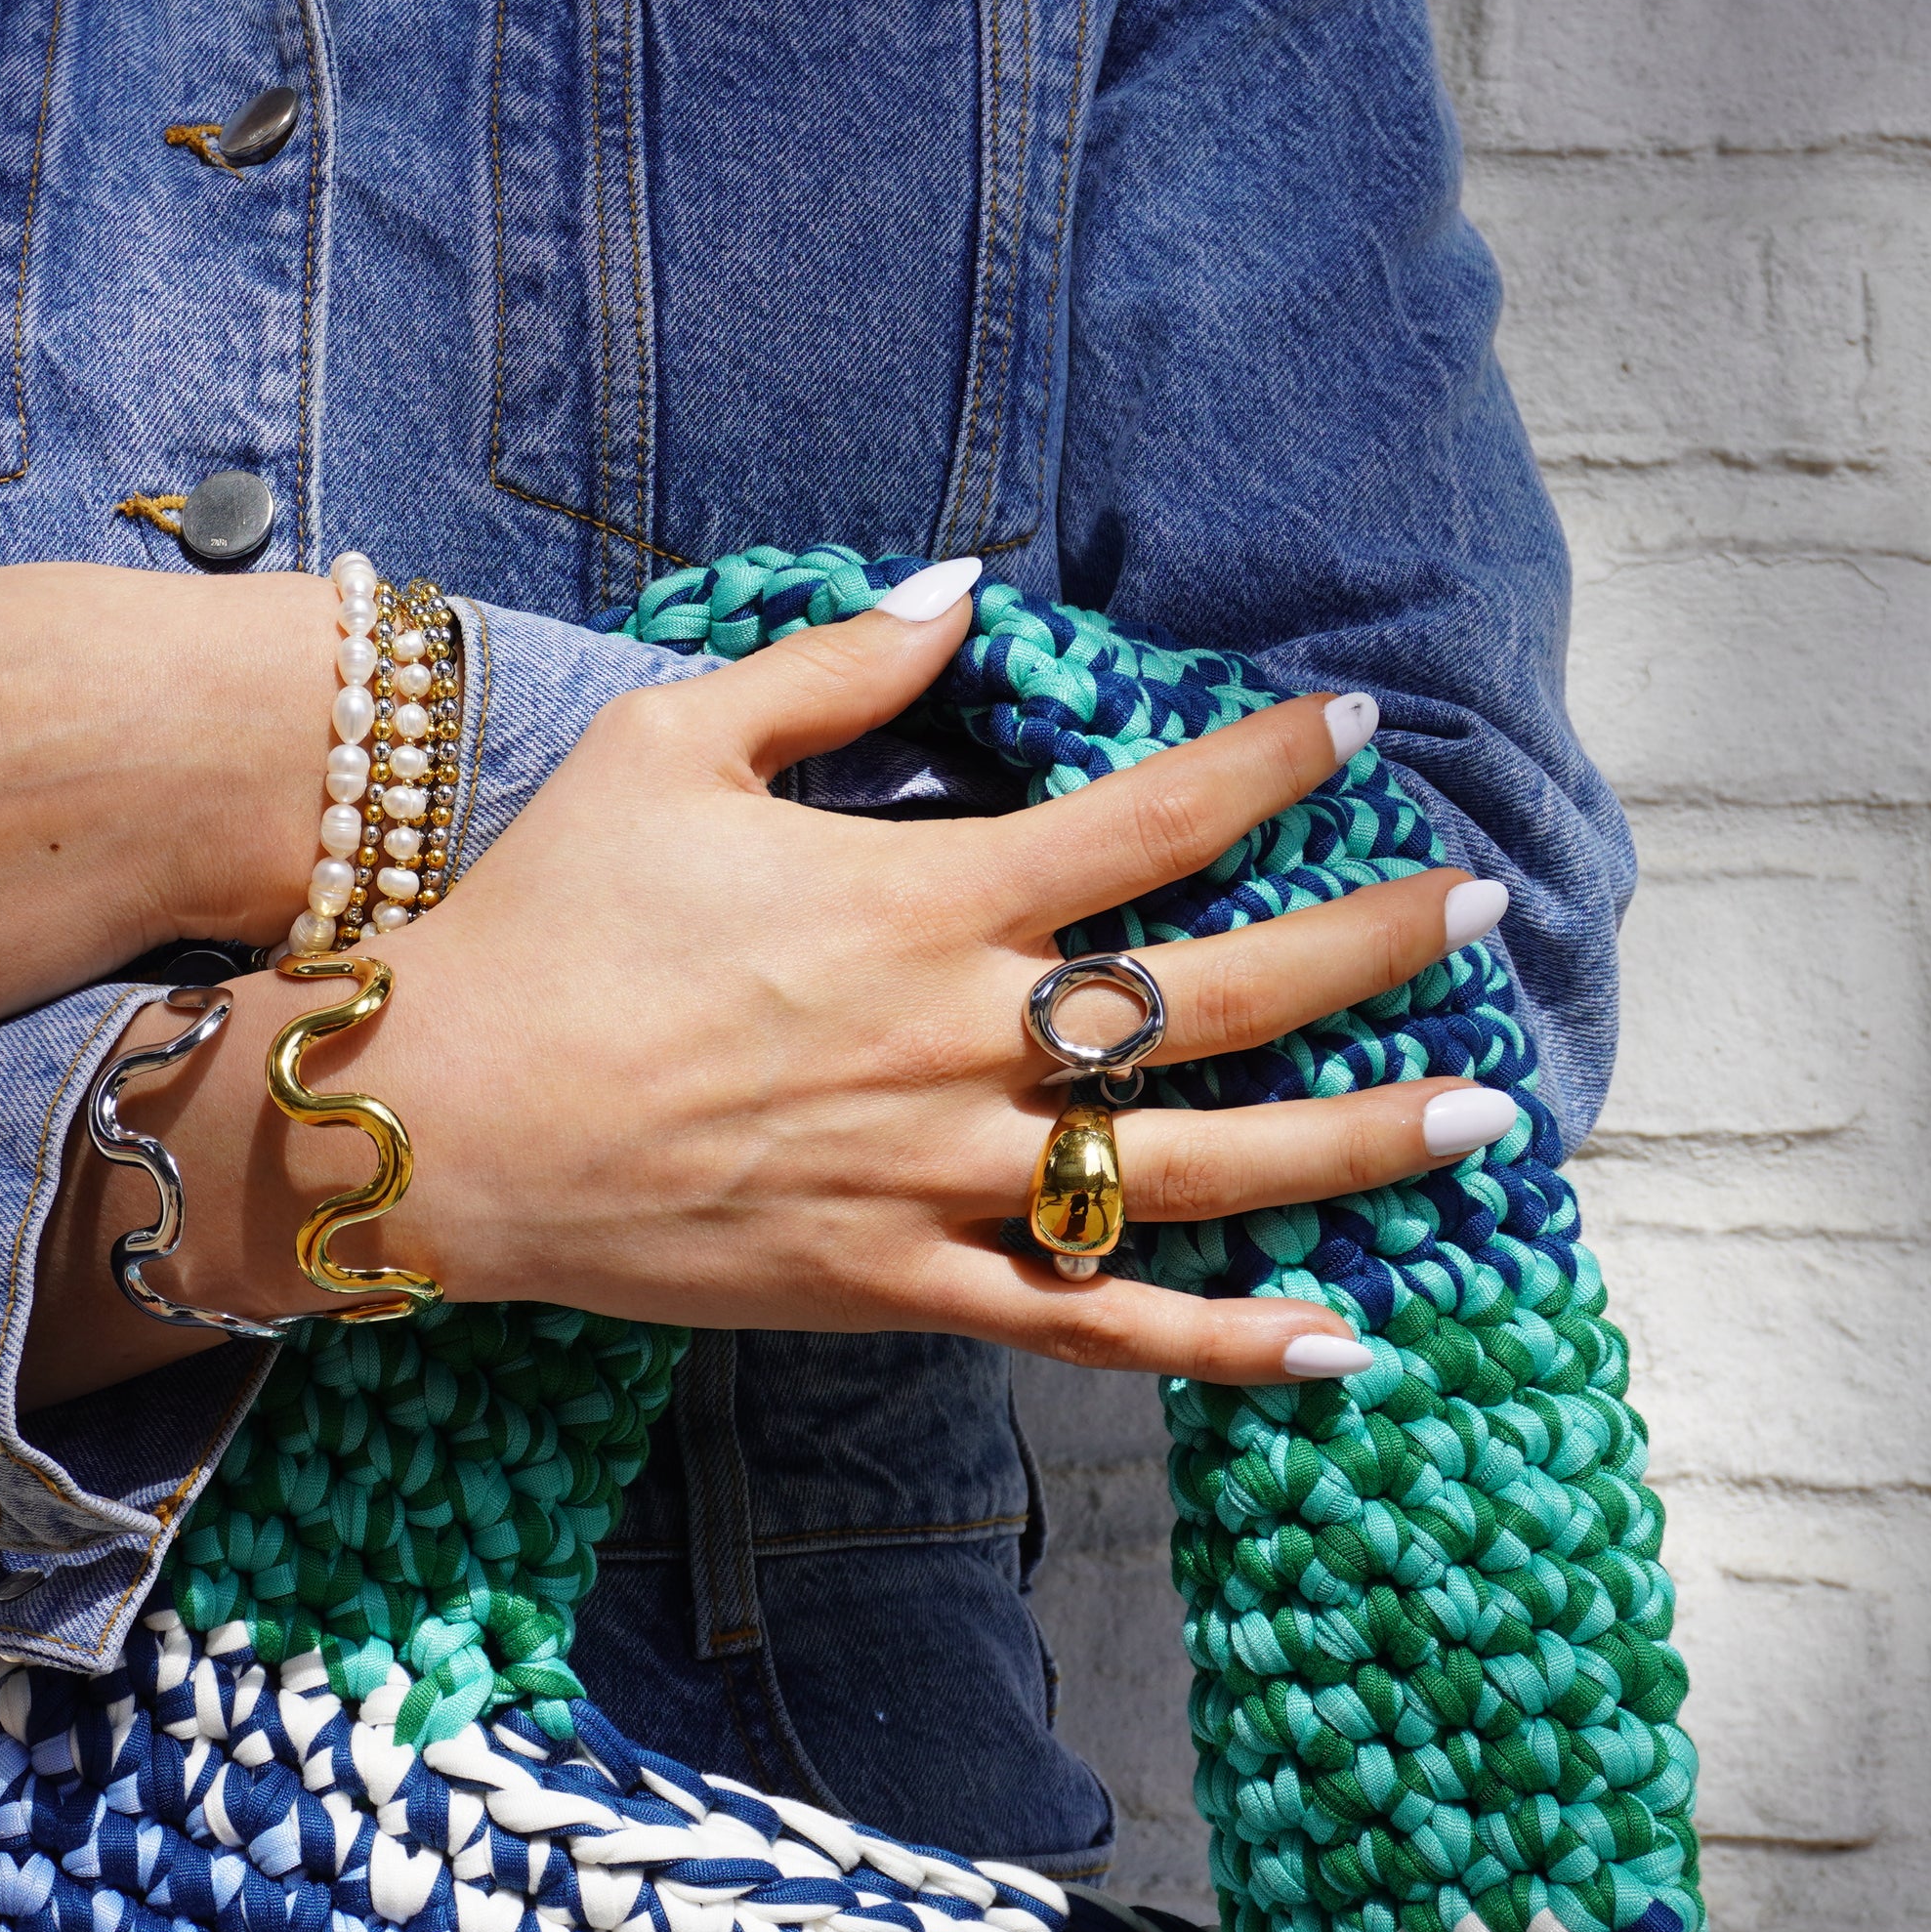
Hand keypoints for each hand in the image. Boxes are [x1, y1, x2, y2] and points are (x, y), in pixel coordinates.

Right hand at [39, 561, 1516, 1395]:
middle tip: (1484, 907)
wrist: (441, 1121)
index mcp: (922, 900)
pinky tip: (1342, 1346)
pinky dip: (1223, 1346)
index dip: (1270, 764)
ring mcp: (942, 1180)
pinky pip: (1093, 1327)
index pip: (1149, 821)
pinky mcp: (902, 1287)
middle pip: (1217, 997)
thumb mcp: (670, 746)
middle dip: (1370, 945)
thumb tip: (960, 585)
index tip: (1359, 723)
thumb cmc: (546, 919)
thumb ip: (833, 669)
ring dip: (1358, 1142)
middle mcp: (960, 1043)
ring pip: (1195, 1170)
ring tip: (1489, 1111)